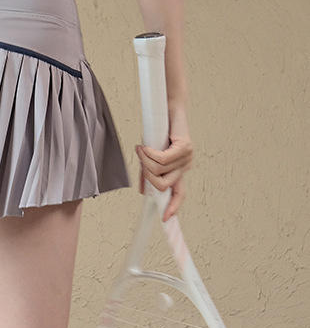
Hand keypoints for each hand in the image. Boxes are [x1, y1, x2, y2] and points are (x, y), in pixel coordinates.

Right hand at [135, 103, 192, 221]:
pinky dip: (149, 154)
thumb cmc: (158, 130)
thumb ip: (147, 173)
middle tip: (141, 160)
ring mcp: (187, 157)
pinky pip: (163, 159)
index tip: (166, 219)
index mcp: (178, 171)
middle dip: (146, 175)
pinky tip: (144, 146)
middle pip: (162, 185)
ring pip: (159, 171)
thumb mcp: (150, 156)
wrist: (168, 108)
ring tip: (142, 149)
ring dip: (145, 161)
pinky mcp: (185, 146)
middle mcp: (184, 166)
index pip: (179, 194)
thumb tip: (143, 191)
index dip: (173, 207)